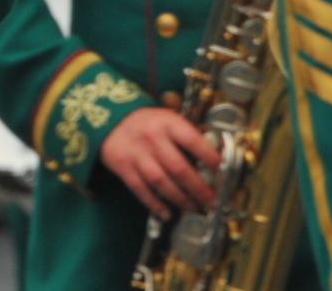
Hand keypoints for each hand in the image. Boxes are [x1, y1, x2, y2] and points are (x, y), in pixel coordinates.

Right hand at [100, 106, 220, 218]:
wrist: (108, 118)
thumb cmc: (145, 122)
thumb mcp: (167, 118)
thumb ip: (187, 134)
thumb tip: (215, 153)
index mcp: (167, 123)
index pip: (193, 141)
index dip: (210, 158)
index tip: (223, 173)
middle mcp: (152, 138)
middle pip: (179, 168)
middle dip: (199, 188)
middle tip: (212, 202)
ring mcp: (137, 154)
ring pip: (161, 182)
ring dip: (180, 199)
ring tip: (194, 208)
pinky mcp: (123, 167)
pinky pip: (141, 189)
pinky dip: (155, 204)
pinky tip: (167, 213)